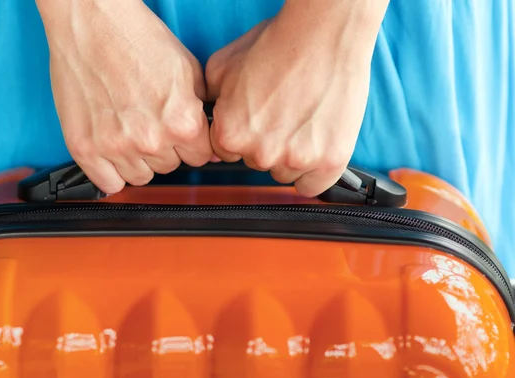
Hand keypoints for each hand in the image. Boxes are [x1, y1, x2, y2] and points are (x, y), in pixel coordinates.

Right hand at [36, 0, 212, 193]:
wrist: (93, 22)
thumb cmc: (137, 38)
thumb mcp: (189, 71)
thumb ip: (201, 111)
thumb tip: (209, 142)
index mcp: (182, 122)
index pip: (200, 158)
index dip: (191, 144)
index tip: (181, 135)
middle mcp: (151, 139)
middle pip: (170, 167)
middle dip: (165, 149)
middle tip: (150, 123)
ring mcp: (116, 146)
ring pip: (141, 177)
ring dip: (139, 160)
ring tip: (130, 130)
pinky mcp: (86, 148)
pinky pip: (108, 183)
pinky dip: (112, 172)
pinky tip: (113, 149)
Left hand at [205, 0, 388, 196]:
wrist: (322, 33)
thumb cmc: (277, 43)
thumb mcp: (222, 66)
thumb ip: (210, 100)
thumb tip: (209, 113)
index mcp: (230, 134)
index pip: (226, 152)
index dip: (241, 132)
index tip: (255, 121)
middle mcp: (260, 152)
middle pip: (256, 163)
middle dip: (265, 142)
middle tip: (281, 112)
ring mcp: (295, 159)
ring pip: (284, 173)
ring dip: (290, 155)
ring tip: (302, 119)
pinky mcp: (328, 161)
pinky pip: (312, 186)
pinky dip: (313, 173)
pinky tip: (314, 148)